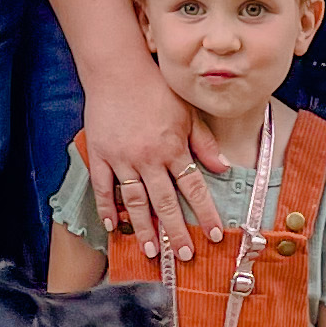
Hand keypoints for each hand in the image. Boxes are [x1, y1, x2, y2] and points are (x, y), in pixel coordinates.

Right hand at [80, 48, 229, 255]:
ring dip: (145, 229)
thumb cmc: (155, 89)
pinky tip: (113, 227)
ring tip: (153, 252)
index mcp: (173, 148)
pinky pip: (104, 188)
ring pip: (135, 202)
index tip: (214, 234)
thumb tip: (224, 167)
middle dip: (177, 232)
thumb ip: (205, 142)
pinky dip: (108, 209)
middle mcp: (149, 158)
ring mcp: (122, 159)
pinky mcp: (101, 155)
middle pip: (165, 203)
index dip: (205, 212)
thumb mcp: (187, 112)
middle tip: (185, 256)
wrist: (117, 71)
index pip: (193, 188)